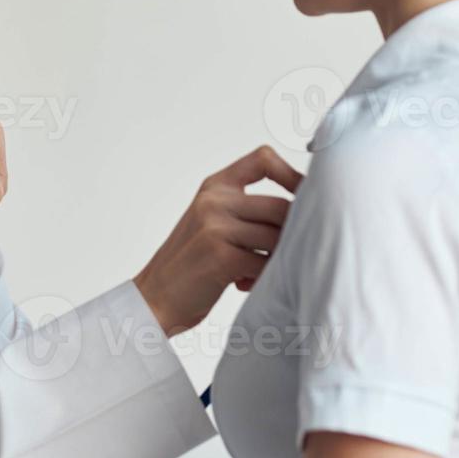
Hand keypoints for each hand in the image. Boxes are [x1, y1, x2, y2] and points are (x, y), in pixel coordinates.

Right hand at [134, 145, 302, 335]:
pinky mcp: (221, 256)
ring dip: (279, 259)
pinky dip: (264, 278)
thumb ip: (247, 209)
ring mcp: (215, 227)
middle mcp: (214, 201)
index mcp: (214, 186)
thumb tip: (306, 212)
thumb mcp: (212, 222)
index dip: (292, 175)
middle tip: (284, 254)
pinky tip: (245, 284)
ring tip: (260, 271)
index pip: (263, 159)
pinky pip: (266, 263)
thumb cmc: (192, 264)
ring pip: (277, 237)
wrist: (153, 298)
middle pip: (281, 206)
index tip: (305, 198)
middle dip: (293, 234)